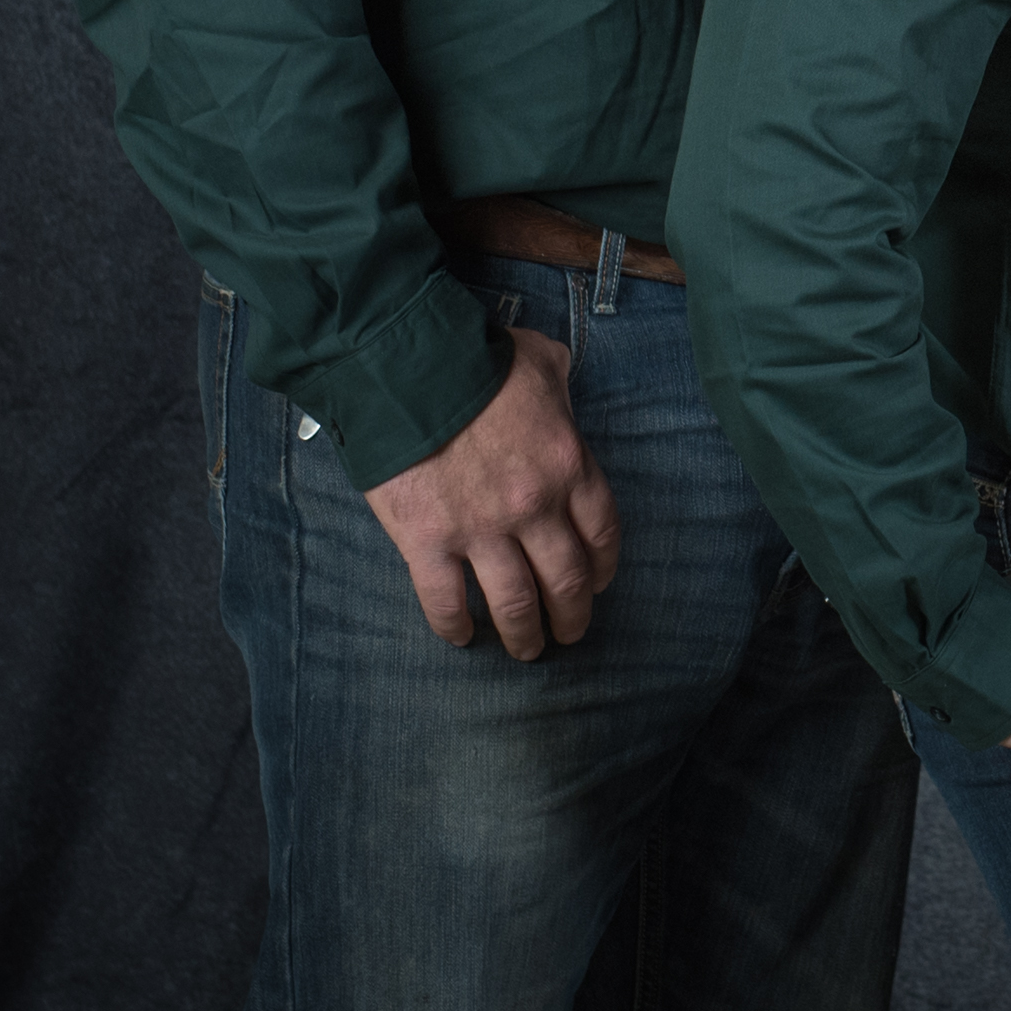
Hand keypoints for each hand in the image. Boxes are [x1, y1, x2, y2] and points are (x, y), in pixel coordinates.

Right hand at [361, 326, 621, 657]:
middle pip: (565, 579)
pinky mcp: (428, 543)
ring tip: (527, 649)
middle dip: (572, 614)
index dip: (602, 566)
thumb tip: (558, 379)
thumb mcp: (541, 362)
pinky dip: (455, 626)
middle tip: (570, 633)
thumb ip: (557, 381)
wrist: (408, 371)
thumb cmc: (477, 361)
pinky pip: (446, 602)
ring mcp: (481, 530)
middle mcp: (533, 507)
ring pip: (515, 603)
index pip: (601, 532)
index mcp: (568, 465)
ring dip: (525, 634)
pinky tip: (461, 637)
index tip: (597, 584)